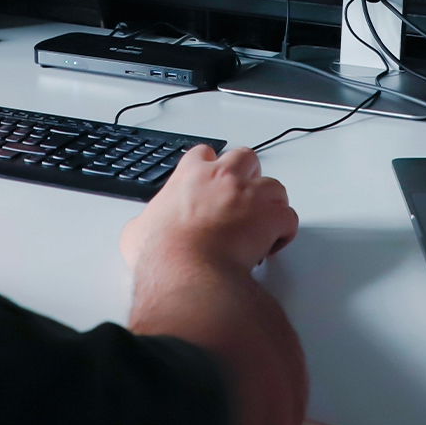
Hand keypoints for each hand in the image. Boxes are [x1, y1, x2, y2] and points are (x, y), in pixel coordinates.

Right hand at [120, 144, 297, 275]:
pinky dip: (284, 231)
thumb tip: (141, 233)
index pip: (204, 154)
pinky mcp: (271, 217)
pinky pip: (288, 218)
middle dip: (248, 174)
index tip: (212, 182)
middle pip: (246, 157)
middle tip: (244, 197)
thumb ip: (145, 222)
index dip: (211, 168)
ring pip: (274, 186)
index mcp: (190, 175)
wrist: (187, 270)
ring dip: (270, 203)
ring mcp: (251, 195)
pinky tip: (272, 244)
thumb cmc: (163, 252)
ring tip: (262, 224)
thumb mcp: (136, 232)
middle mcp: (224, 177)